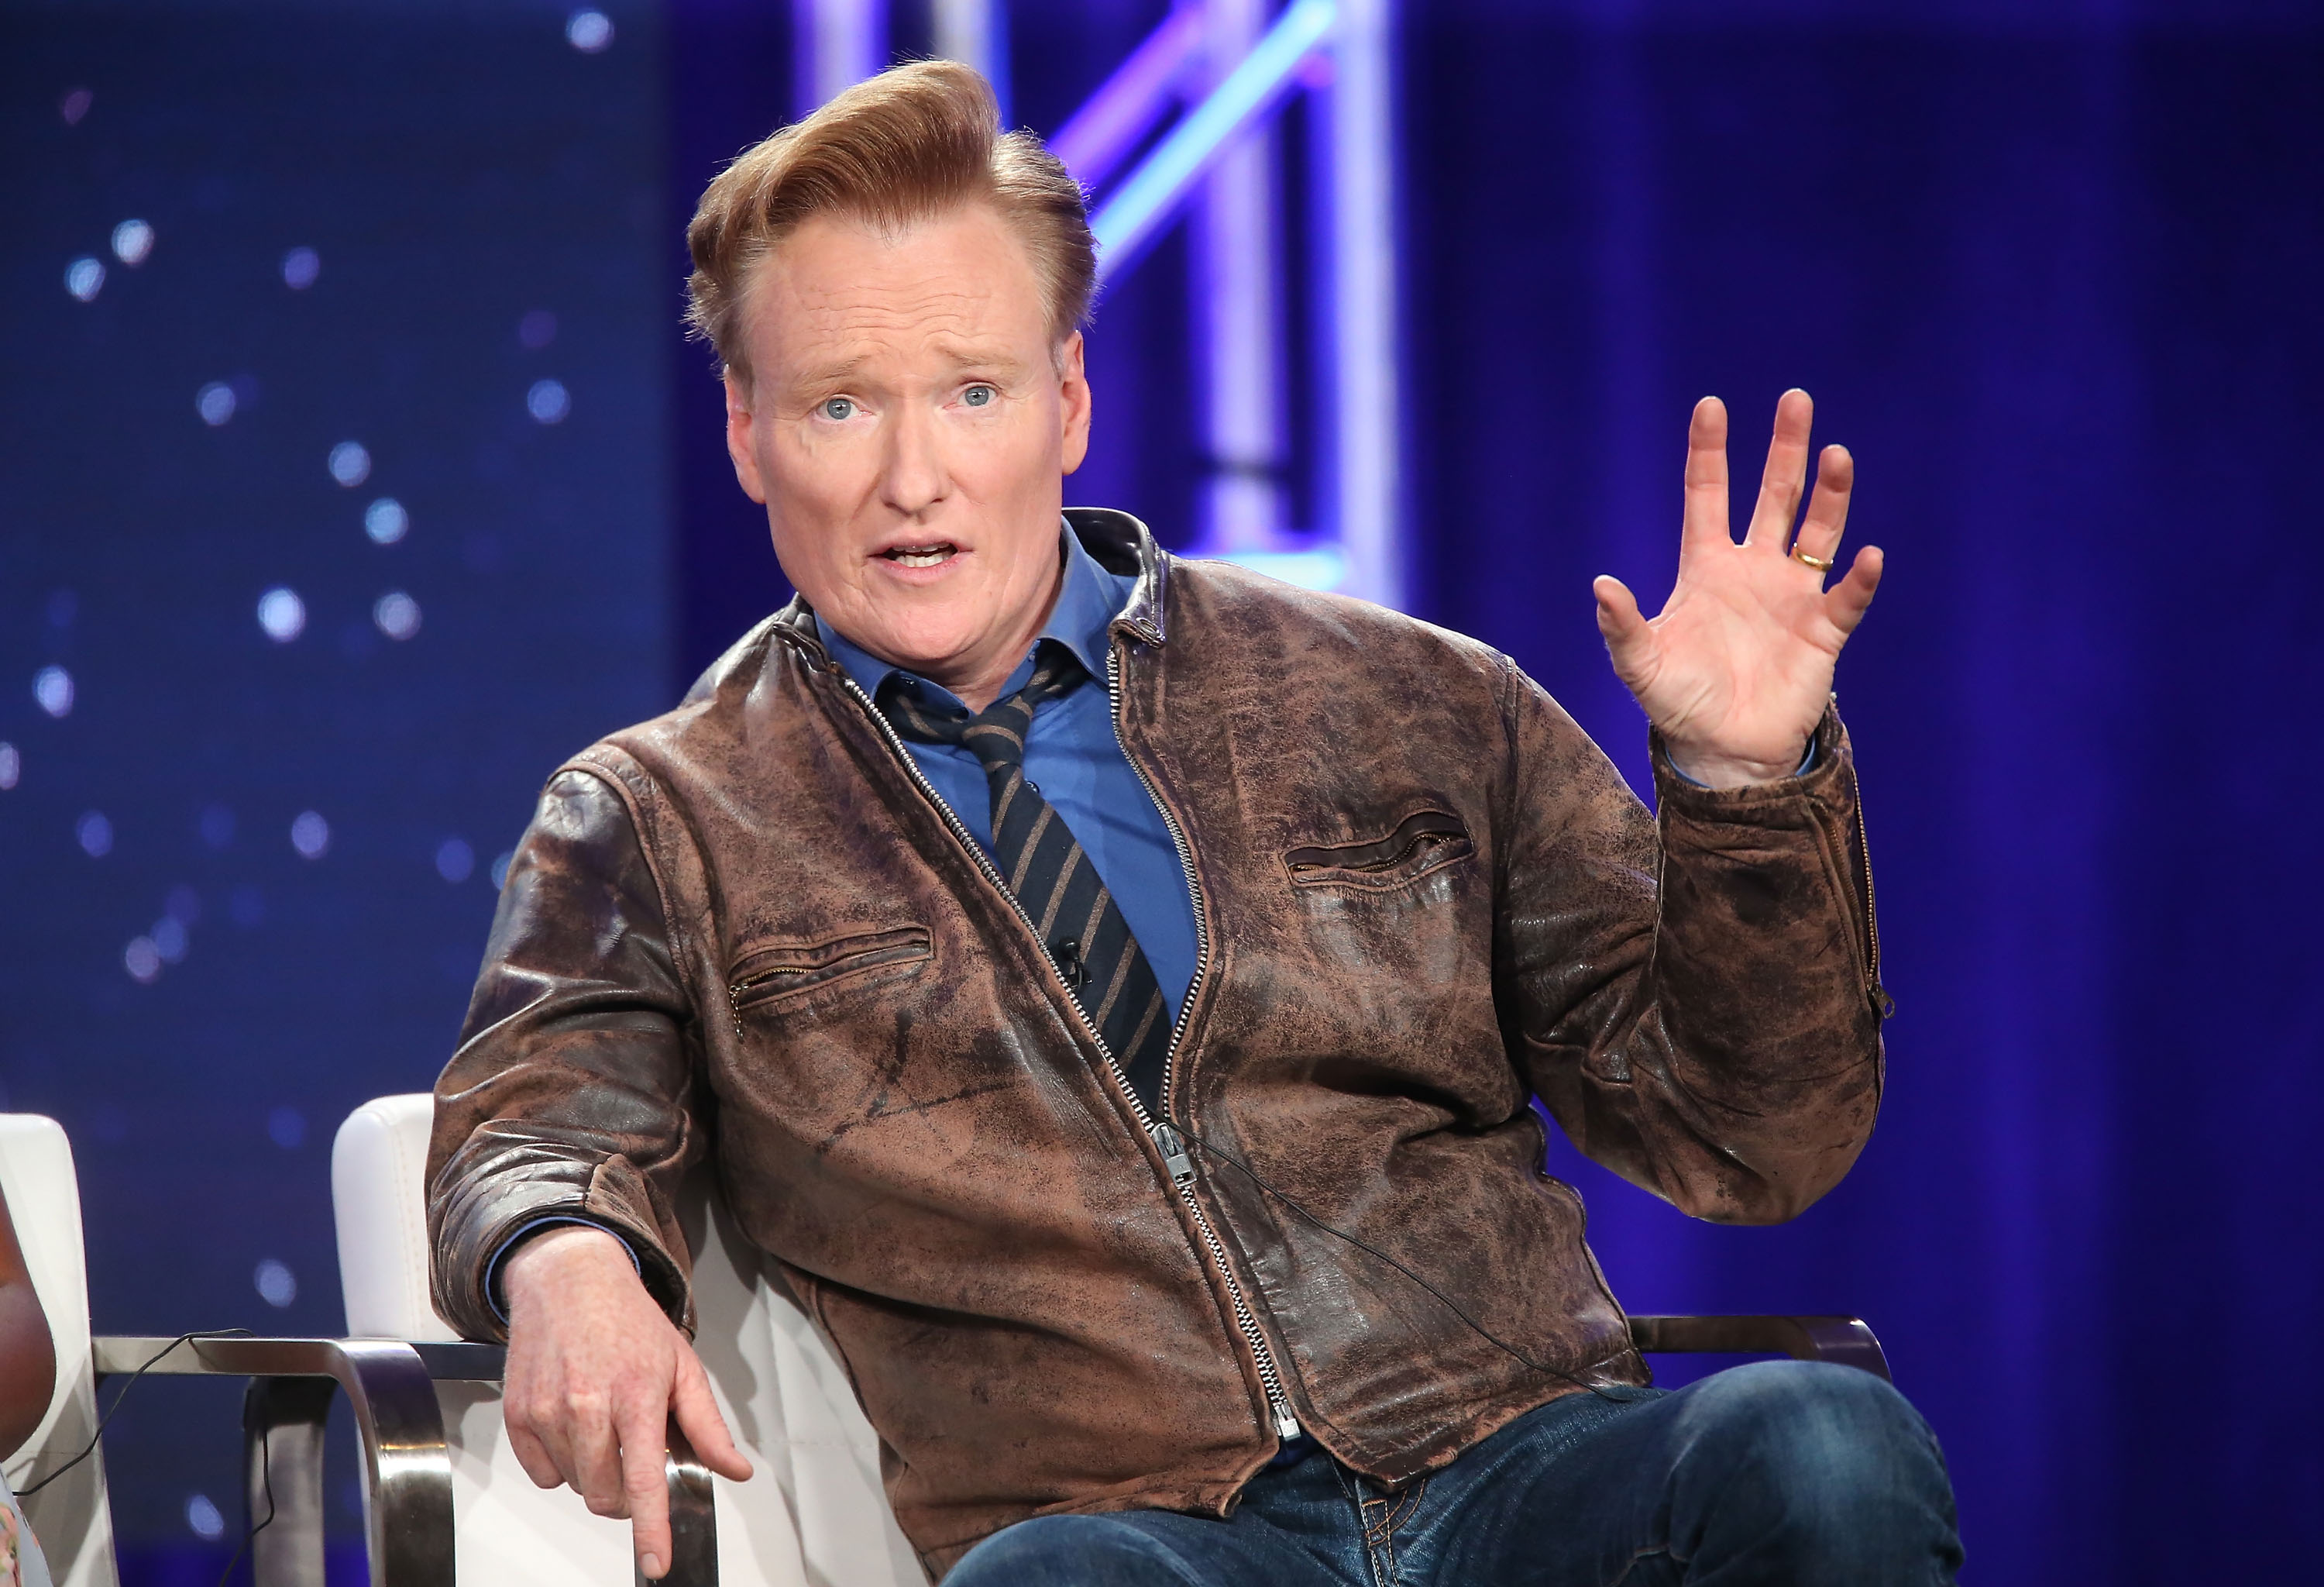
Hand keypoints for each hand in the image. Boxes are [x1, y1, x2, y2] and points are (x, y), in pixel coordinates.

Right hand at [501, 1227, 751, 1579]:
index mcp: (638, 1394)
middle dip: (627, 1494)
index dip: (652, 1530)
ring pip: (575, 1486)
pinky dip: (561, 1464)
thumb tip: (736, 1470)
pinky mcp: (519, 1413)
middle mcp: (588, 1405)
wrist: (568, 1279)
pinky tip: (574, 1427)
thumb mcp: (682, 1366)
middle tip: (635, 1456)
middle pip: (606, 1495)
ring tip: (604, 1425)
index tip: (657, 1563)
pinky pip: (542, 1474)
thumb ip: (709, 1427)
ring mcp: (548, 1410)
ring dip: (595, 1473)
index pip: (645, 1480)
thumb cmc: (628, 1320)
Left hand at [1593, 390, 1881, 787]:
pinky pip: (1847, 598)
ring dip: (1829, 495)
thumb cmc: (1679, 702)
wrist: (1723, 749)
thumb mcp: (1640, 665)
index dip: (1709, 453)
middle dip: (1785, 449)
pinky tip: (1869, 557)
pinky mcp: (1823, 632)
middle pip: (1773, 496)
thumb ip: (1621, 628)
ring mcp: (1792, 597)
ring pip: (1817, 532)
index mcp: (1706, 567)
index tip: (1710, 405)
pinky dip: (1860, 579)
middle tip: (1795, 399)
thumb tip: (1601, 587)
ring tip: (1836, 455)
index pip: (1707, 496)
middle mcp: (1754, 570)